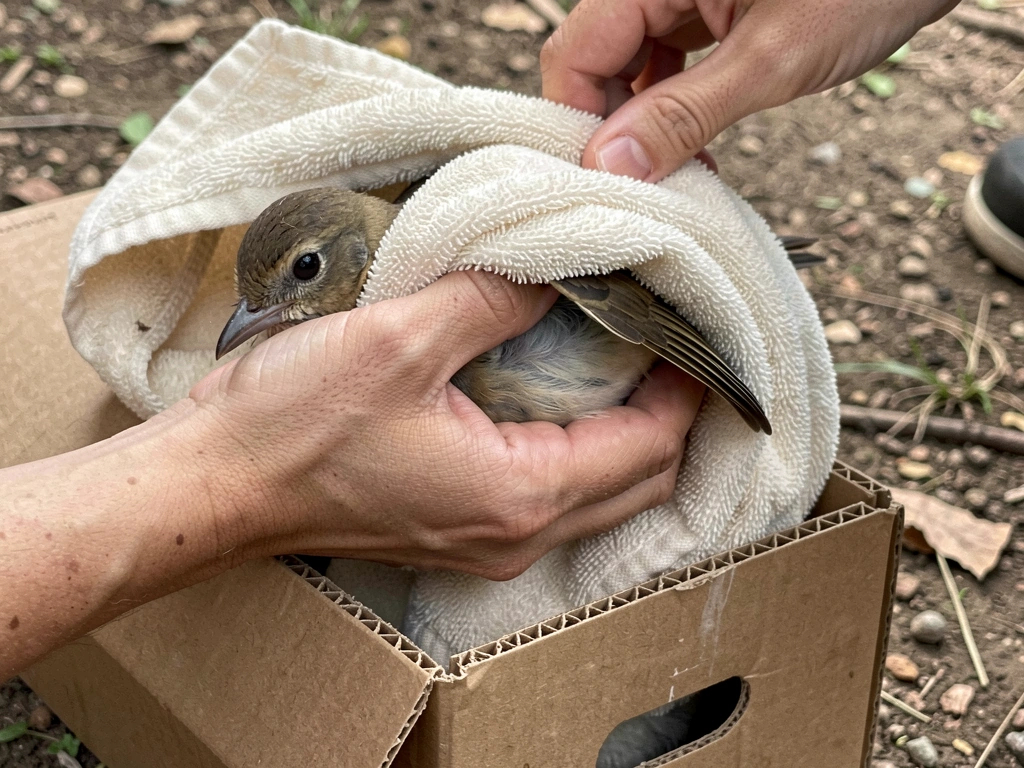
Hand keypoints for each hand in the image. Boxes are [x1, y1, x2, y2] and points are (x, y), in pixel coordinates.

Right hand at [191, 271, 704, 579]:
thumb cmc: (292, 426)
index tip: (695, 335)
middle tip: (673, 349)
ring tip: (629, 368)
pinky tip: (558, 401)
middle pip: (638, 484)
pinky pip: (549, 500)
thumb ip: (492, 299)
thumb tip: (554, 267)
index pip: (648, 447)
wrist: (214, 486)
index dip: (685, 391)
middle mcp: (514, 535)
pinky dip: (577, 453)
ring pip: (597, 498)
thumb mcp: (400, 339)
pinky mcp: (454, 532)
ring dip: (626, 438)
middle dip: (670, 420)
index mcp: (519, 494)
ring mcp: (484, 542)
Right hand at [541, 0, 956, 181]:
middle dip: (610, 130)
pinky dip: (673, 112)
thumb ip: (685, 113)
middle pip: (595, 62)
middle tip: (638, 190)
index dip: (576, 120)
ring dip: (642, 128)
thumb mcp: (771, 59)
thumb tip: (611, 164)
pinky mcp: (708, 14)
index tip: (597, 182)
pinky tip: (695, 151)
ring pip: (629, 69)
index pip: (576, 52)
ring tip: (672, 177)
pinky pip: (667, 67)